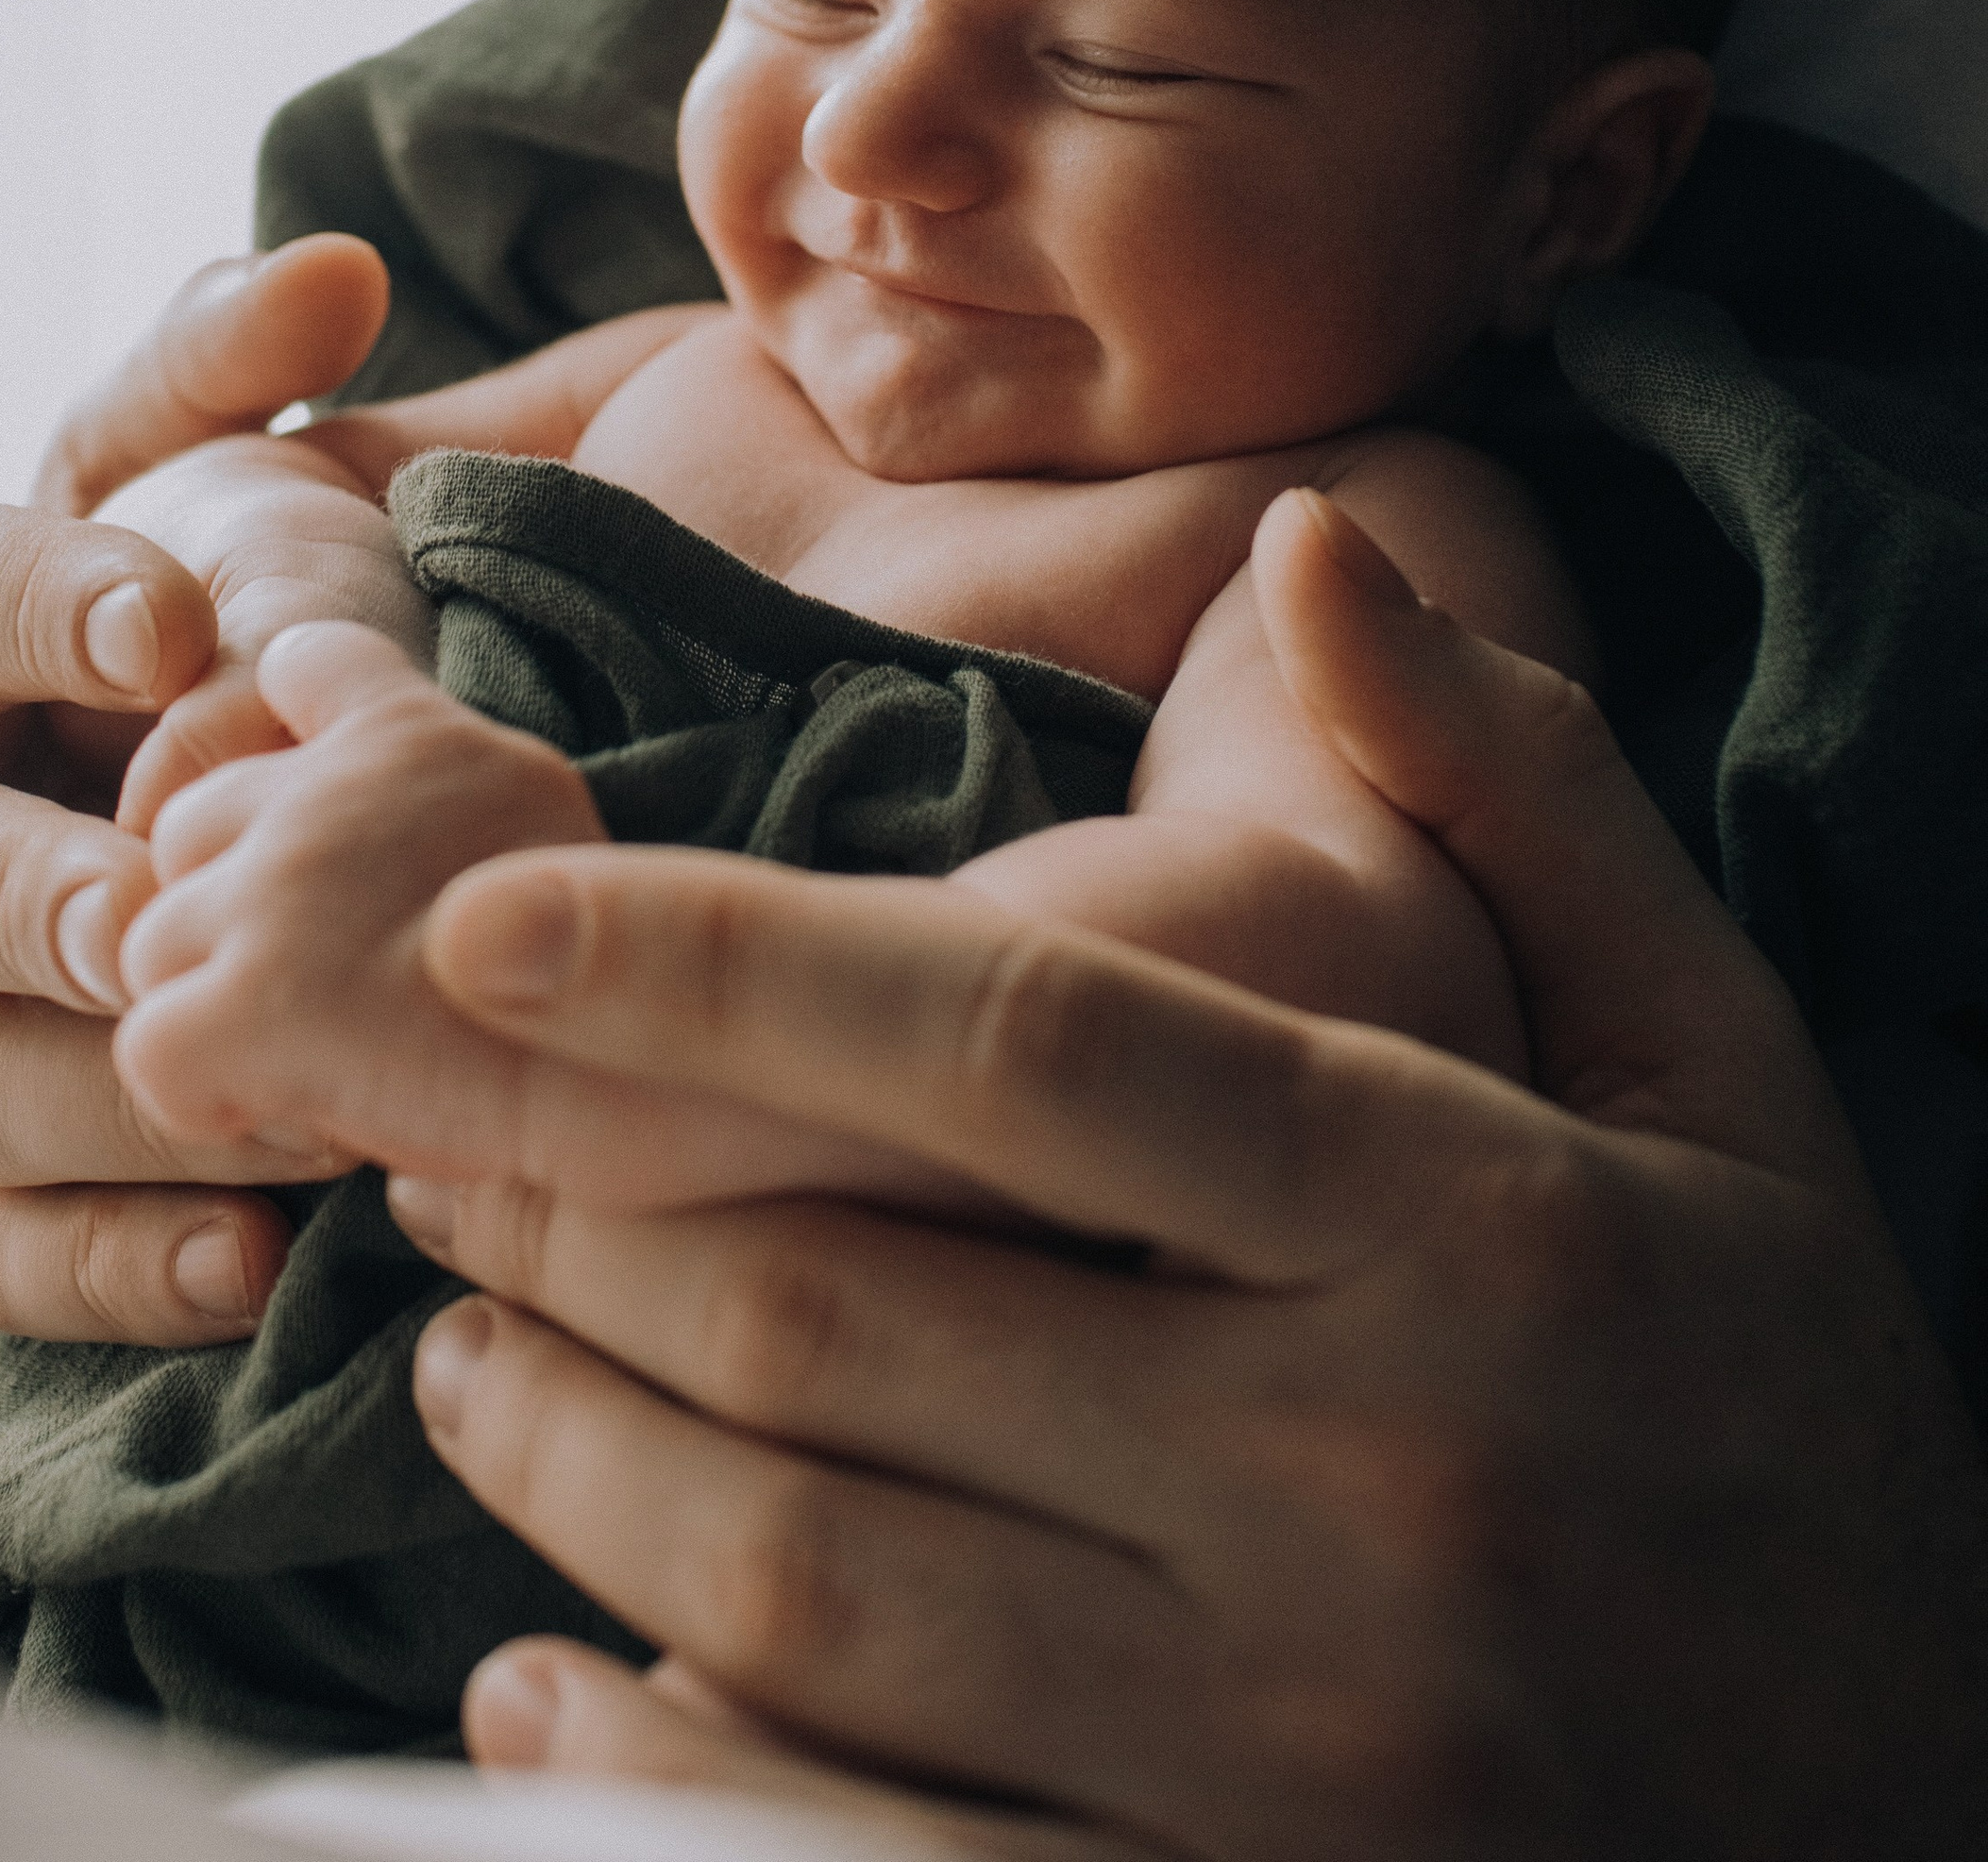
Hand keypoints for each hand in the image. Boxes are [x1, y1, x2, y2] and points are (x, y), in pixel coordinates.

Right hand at [0, 238, 392, 1344]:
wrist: (93, 825)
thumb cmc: (152, 639)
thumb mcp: (173, 486)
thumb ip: (230, 376)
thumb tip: (332, 266)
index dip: (40, 603)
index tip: (178, 622)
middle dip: (29, 894)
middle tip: (174, 913)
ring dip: (102, 1097)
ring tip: (276, 1099)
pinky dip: (100, 1261)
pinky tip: (249, 1264)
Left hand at [118, 620, 959, 1214]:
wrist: (718, 1085)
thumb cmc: (694, 1018)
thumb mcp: (603, 869)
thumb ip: (504, 837)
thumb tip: (451, 895)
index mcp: (431, 738)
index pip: (307, 667)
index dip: (286, 741)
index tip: (299, 808)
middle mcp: (342, 783)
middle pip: (188, 827)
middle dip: (239, 918)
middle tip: (353, 1009)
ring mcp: (285, 885)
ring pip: (149, 946)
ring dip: (222, 1016)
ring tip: (342, 1070)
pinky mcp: (243, 1001)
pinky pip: (153, 1057)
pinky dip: (212, 1103)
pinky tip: (310, 1117)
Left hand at [391, 492, 1987, 1860]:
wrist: (1937, 1832)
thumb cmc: (1787, 1397)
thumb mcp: (1715, 1060)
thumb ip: (1513, 789)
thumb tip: (1309, 544)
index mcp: (1460, 1225)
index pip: (1025, 1043)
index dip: (722, 959)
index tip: (486, 910)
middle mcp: (1359, 1489)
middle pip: (842, 1310)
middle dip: (577, 1201)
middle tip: (439, 1124)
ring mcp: (1287, 1761)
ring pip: (799, 1579)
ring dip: (568, 1451)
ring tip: (462, 1338)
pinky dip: (645, 1770)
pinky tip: (532, 1676)